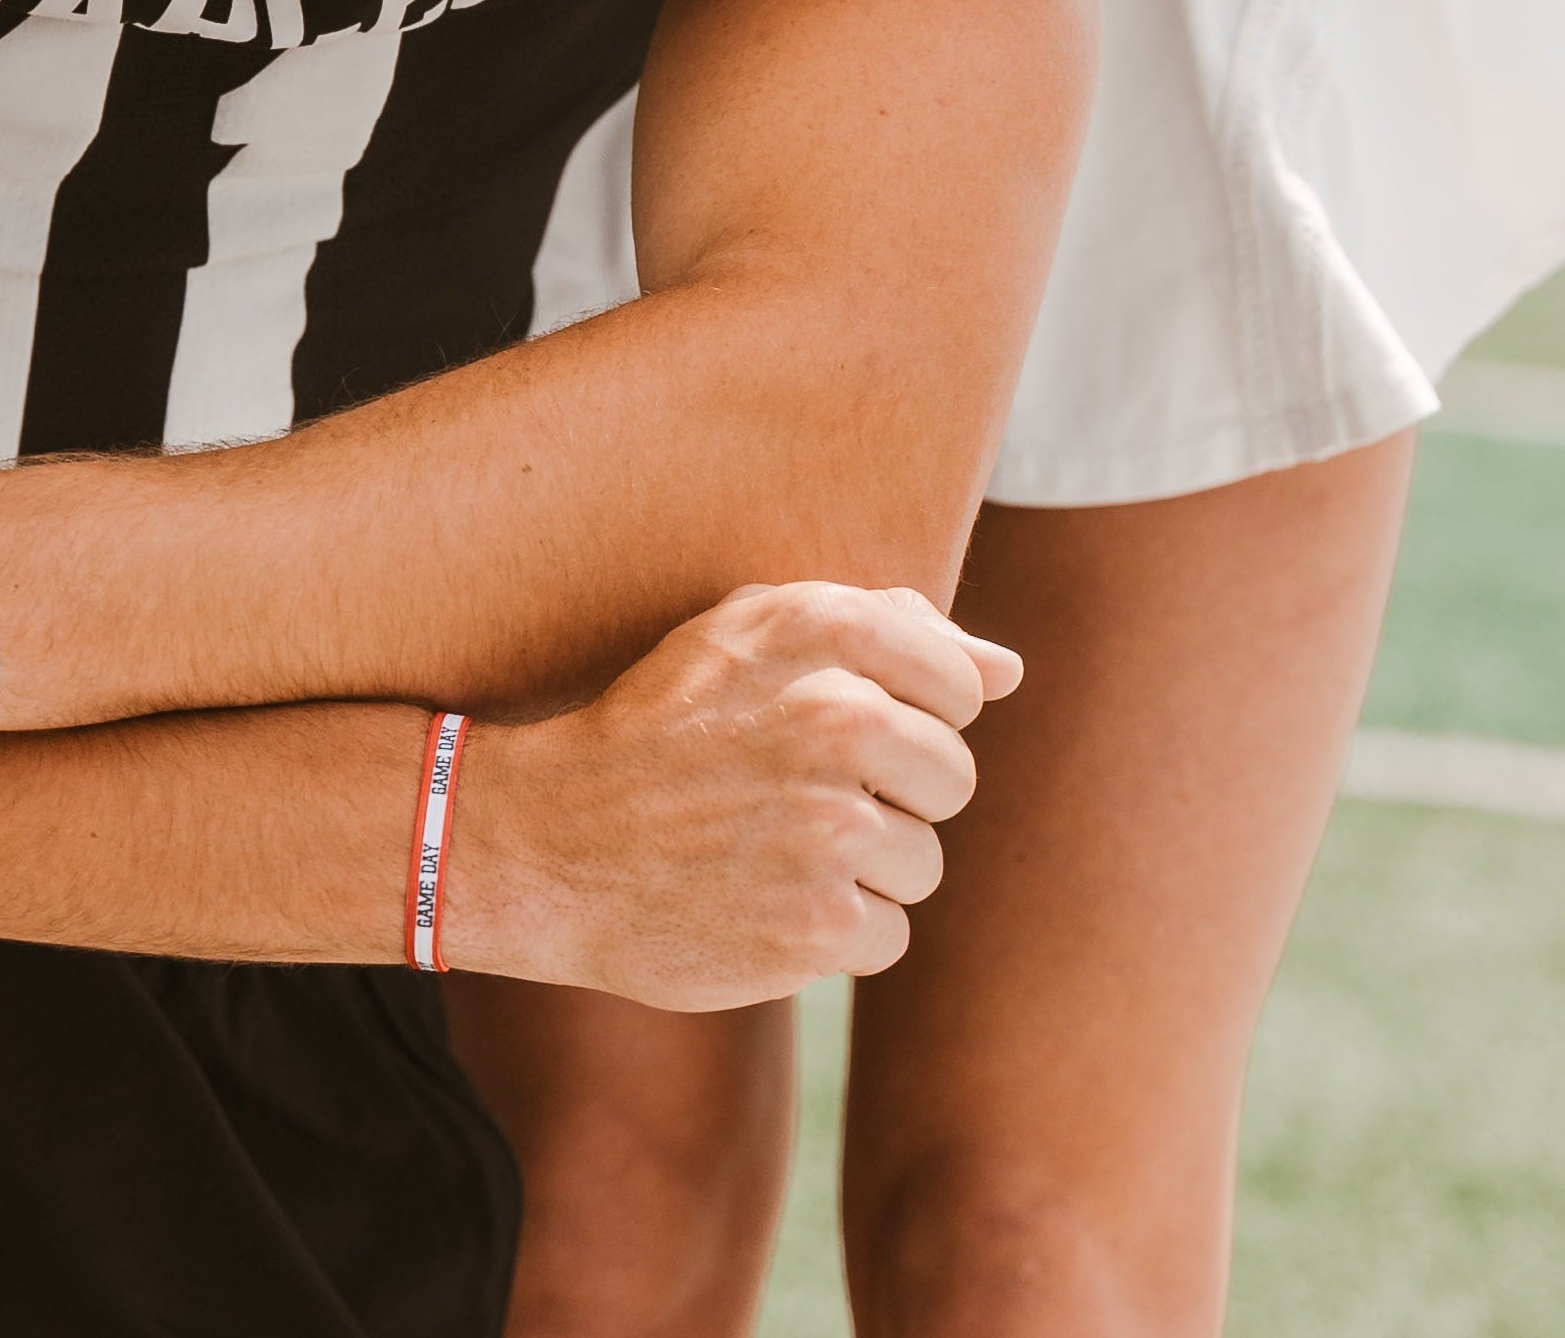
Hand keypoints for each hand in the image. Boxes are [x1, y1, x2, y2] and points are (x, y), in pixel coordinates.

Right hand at [458, 583, 1019, 1007]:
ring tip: (772, 848)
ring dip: (864, 870)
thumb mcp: (752, 637)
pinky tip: (763, 900)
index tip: (832, 733)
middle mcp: (834, 719)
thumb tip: (1008, 668)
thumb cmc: (668, 728)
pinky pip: (888, 934)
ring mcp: (828, 828)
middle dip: (893, 798)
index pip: (959, 686)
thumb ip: (887, 630)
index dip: (905, 717)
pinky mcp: (816, 926)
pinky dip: (835, 932)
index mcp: (823, 632)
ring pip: (925, 863)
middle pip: (954, 779)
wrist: (556, 840)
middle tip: (798, 798)